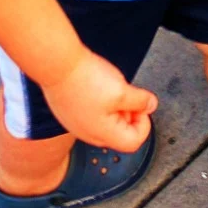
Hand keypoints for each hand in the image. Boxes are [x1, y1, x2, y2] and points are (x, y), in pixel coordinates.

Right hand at [42, 50, 158, 153]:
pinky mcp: (70, 114)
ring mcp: (77, 125)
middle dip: (129, 114)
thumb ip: (140, 101)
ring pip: (106, 123)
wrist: (56, 65)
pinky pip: (92, 115)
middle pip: (120, 133)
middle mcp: (89, 134)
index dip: (144, 122)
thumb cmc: (84, 79)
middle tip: (126, 94)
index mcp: (104, 134)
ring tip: (110, 88)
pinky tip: (97, 87)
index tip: (142, 105)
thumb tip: (151, 106)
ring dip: (115, 107)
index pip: (135, 141)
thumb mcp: (122, 90)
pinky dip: (101, 104)